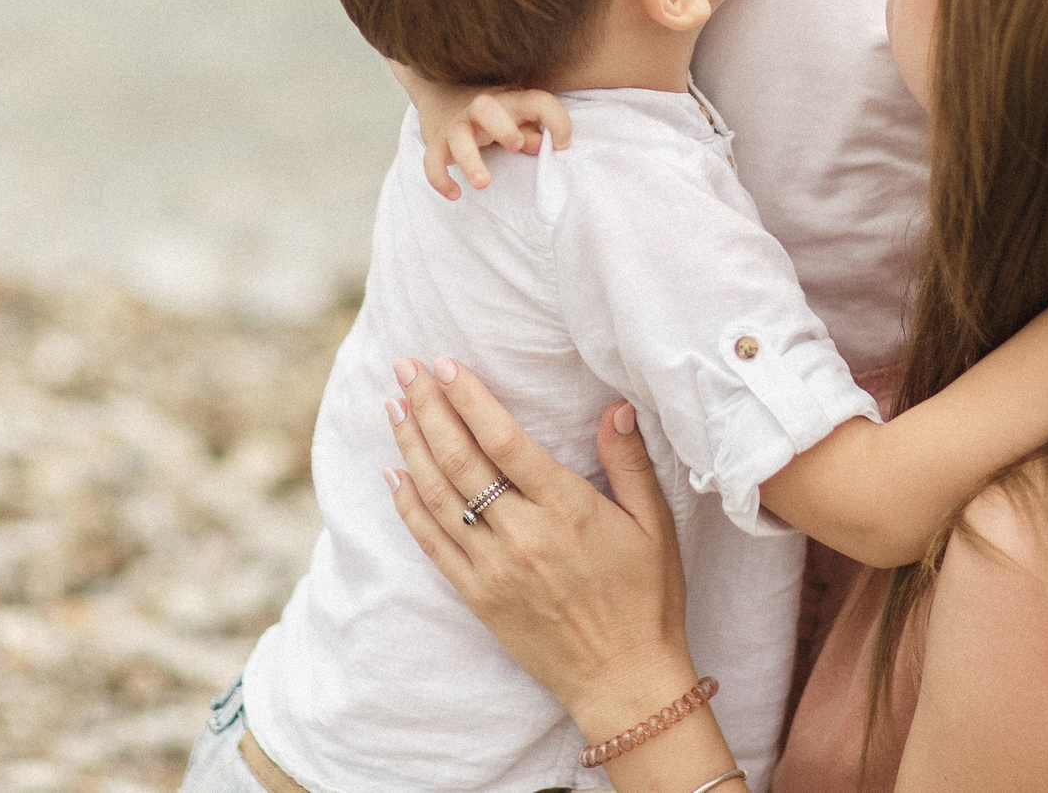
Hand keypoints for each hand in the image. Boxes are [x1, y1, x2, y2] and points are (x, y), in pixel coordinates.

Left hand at [383, 359, 694, 738]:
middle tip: (405, 366)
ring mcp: (494, 567)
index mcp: (566, 509)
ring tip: (392, 406)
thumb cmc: (647, 599)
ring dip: (411, 446)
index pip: (504, 440)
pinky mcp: (478, 596)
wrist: (624, 681)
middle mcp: (523, 534)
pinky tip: (394, 474)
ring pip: (439, 496)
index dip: (469, 400)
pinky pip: (433, 543)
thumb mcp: (655, 525)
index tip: (444, 366)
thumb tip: (616, 406)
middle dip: (428, 408)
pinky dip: (408, 507)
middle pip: (461, 460)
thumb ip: (630, 462)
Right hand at [388, 61, 572, 199]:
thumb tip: (545, 145)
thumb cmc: (495, 113)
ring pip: (457, 137)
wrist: (444, 95)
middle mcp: (480, 110)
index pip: (537, 101)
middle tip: (516, 145)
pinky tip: (455, 194)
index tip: (562, 145)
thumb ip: (533, 130)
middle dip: (501, 126)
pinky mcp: (437, 142)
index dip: (555, 120)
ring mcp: (457, 125)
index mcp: (508, 101)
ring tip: (483, 184)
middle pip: (486, 107)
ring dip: (470, 160)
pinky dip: (440, 177)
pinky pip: (432, 160)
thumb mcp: (517, 116)